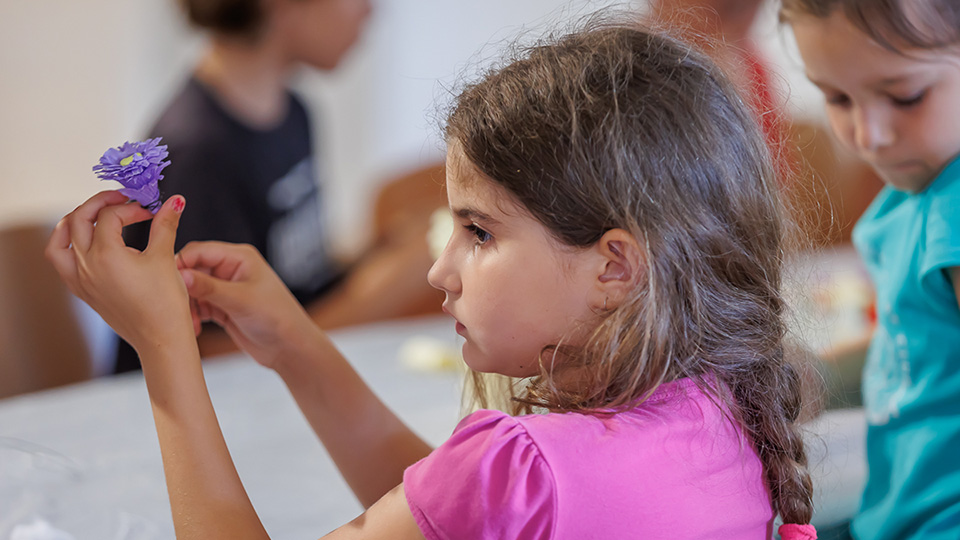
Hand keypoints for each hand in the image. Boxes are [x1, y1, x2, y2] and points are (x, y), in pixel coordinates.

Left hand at [46, 191, 193, 352]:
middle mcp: (86, 266)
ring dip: (74, 222)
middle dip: (99, 204)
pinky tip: (87, 245)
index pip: (111, 215)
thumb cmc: (164, 303)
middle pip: (79, 219)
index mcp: (106, 255)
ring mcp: (80, 280)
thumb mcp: (165, 258)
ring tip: (92, 216)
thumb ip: (166, 224)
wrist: (160, 338)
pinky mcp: (83, 292)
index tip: (150, 211)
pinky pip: (62, 262)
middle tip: (120, 200)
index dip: (131, 207)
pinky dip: (69, 246)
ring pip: (60, 240)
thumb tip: (175, 202)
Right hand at [176, 241, 317, 369]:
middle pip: (192, 269)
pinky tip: (194, 329)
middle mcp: (231, 269)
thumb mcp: (241, 300)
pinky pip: (198, 305)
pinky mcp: (222, 306)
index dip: (180, 263)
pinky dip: (192, 316)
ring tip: (188, 322)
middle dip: (181, 287)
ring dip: (186, 305)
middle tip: (173, 305)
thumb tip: (179, 275)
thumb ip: (209, 288)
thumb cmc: (276, 317)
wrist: (289, 348)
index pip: (200, 251)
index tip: (162, 280)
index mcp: (240, 257)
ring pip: (192, 289)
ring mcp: (226, 288)